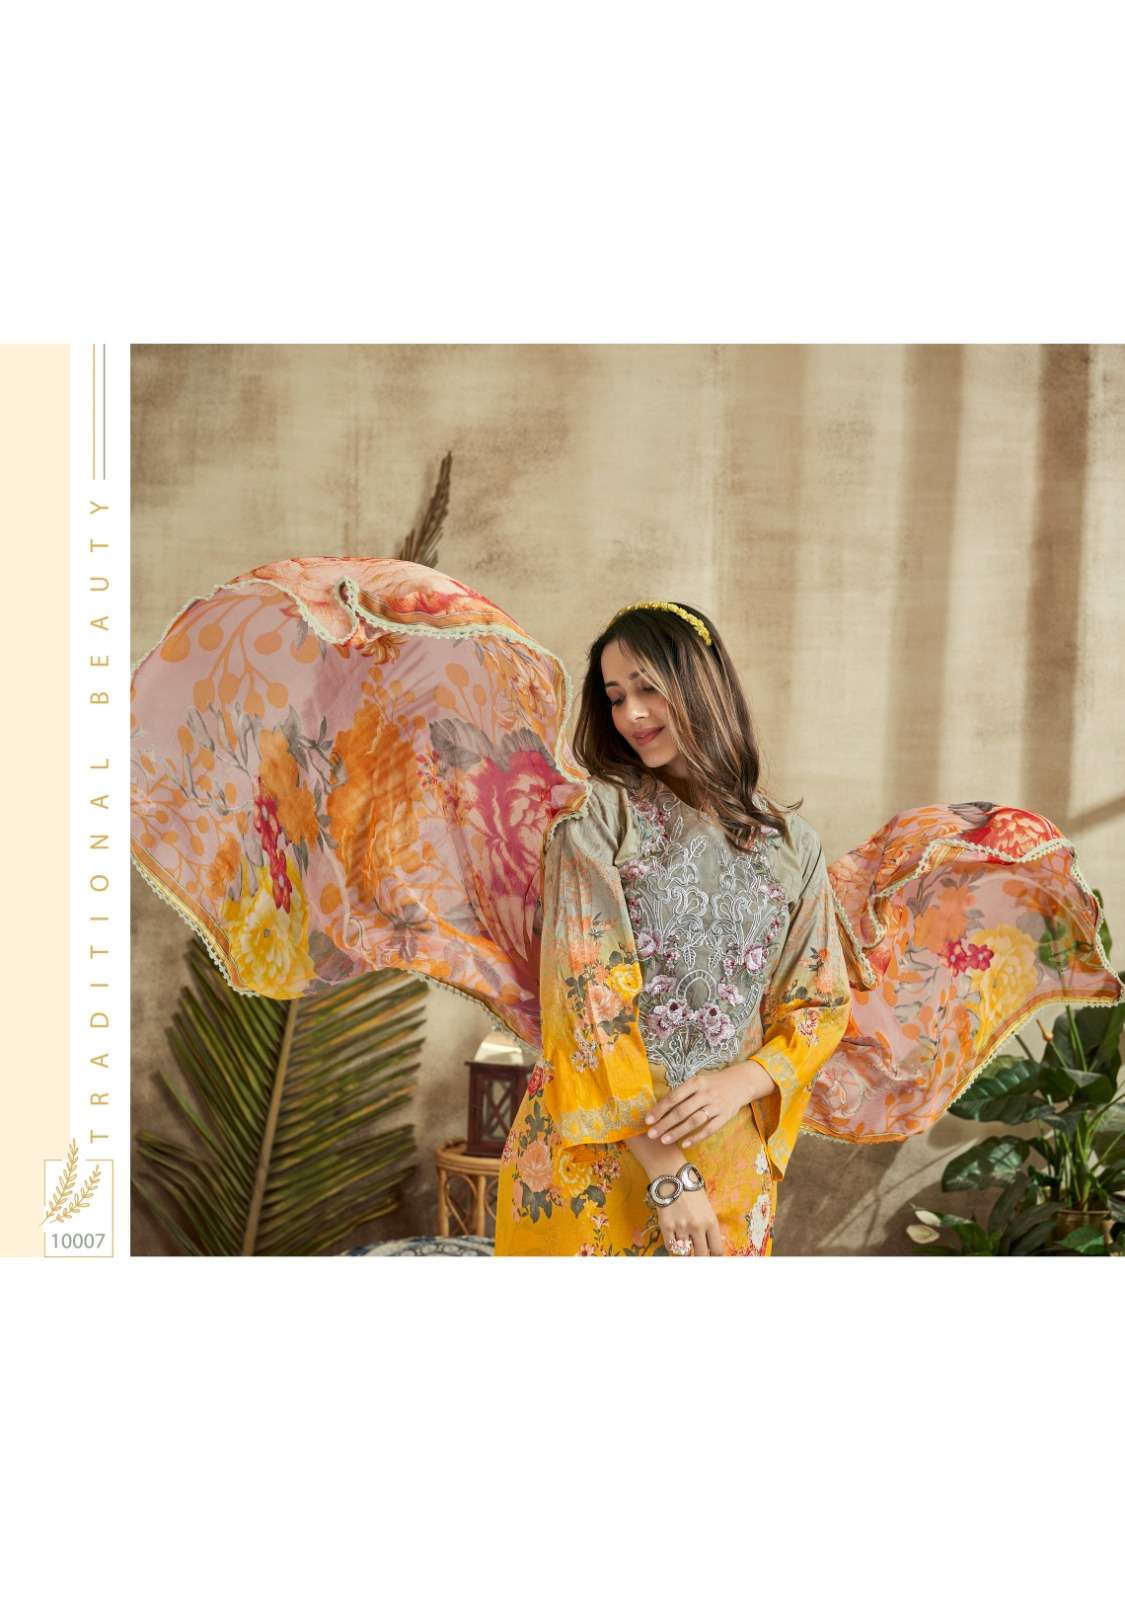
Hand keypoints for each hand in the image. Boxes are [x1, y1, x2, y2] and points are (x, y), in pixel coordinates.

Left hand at [643, 1059, 775, 1149]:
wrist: (740, 1083)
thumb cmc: (712, 1084)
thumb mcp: (697, 1082)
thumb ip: (682, 1093)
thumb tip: (659, 1108)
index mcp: (696, 1082)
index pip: (674, 1097)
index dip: (660, 1109)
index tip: (647, 1120)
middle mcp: (705, 1093)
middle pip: (682, 1111)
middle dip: (665, 1123)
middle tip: (651, 1134)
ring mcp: (716, 1105)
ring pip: (694, 1121)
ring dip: (678, 1132)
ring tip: (664, 1140)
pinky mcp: (725, 1116)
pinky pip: (709, 1129)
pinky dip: (696, 1137)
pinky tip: (685, 1144)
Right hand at [655, 1186, 725, 1256]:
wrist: (672, 1175)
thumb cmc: (691, 1189)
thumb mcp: (707, 1206)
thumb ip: (708, 1225)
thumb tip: (710, 1245)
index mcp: (711, 1221)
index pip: (717, 1250)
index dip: (714, 1257)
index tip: (712, 1259)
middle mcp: (697, 1227)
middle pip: (701, 1255)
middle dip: (700, 1256)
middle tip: (697, 1255)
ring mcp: (681, 1227)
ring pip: (684, 1252)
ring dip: (685, 1250)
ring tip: (684, 1244)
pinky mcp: (666, 1226)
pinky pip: (670, 1247)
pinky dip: (673, 1247)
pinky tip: (675, 1241)